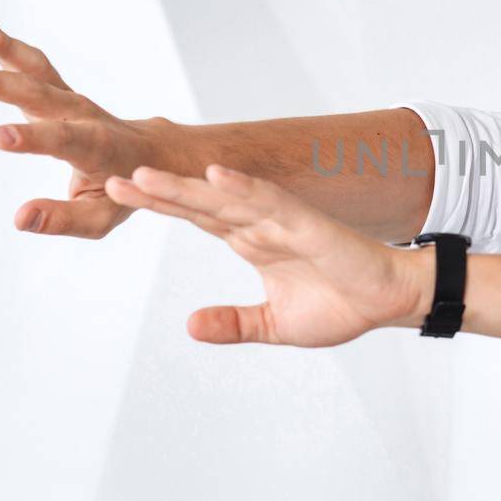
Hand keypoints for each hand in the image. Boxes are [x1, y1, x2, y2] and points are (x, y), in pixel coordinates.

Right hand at [0, 7, 178, 238]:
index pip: (60, 140)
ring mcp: (69, 99)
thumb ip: (64, 219)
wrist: (152, 153)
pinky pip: (32, 64)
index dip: (31, 138)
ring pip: (37, 70)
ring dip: (6, 48)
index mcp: (95, 147)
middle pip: (40, 96)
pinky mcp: (58, 91)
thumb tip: (19, 219)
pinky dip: (6, 42)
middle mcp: (82, 115)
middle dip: (1, 84)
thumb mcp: (102, 216)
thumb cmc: (126, 189)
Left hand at [104, 164, 430, 345]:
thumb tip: (190, 325)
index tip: (119, 192)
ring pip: (225, 199)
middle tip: (113, 177)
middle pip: (199, 203)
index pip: (196, 217)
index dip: (160, 203)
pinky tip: (217, 175)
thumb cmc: (341, 305)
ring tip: (145, 175)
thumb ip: (233, 323)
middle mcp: (261, 226)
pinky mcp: (308, 225)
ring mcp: (282, 222)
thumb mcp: (273, 325)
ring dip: (186, 187)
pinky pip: (272, 202)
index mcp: (251, 242)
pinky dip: (244, 188)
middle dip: (157, 191)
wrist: (388, 301)